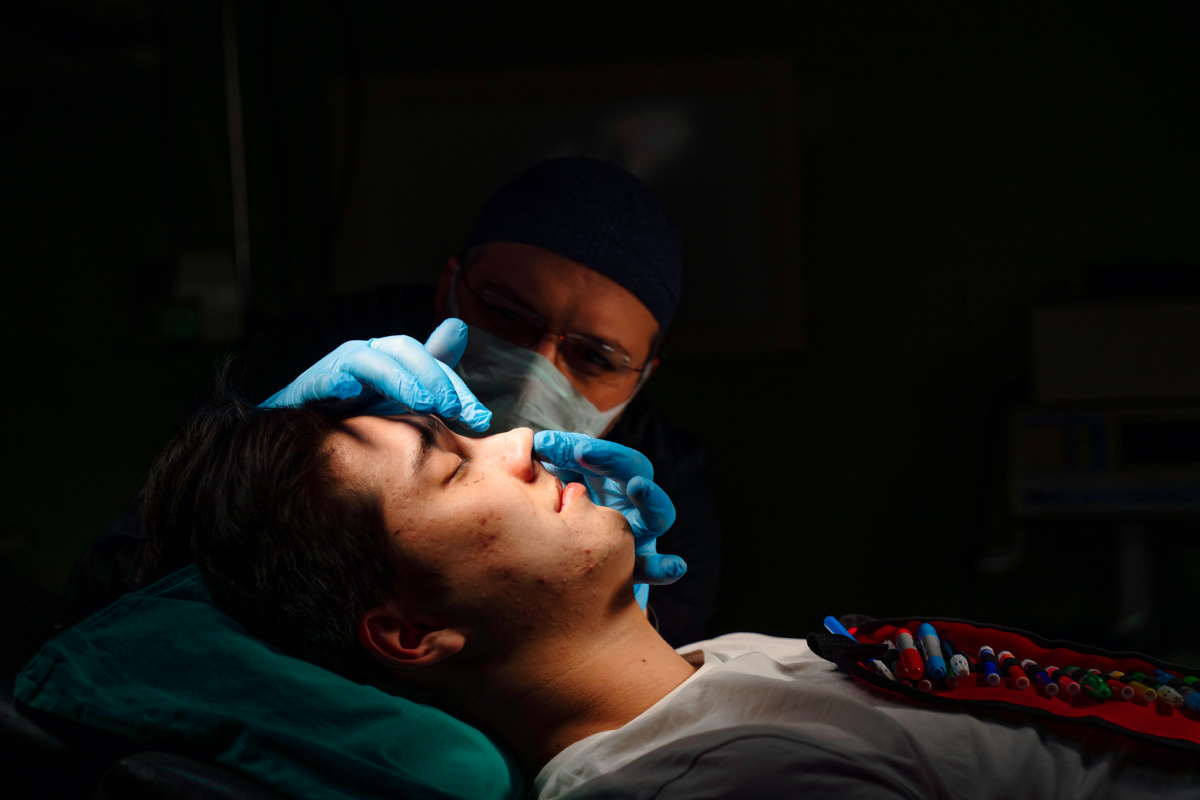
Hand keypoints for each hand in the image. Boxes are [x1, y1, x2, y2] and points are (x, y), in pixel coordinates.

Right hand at [261, 318, 491, 431]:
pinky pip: (320, 380)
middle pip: (403, 351)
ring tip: (423, 402)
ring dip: (398, 379)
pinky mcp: (307, 388)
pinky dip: (333, 382)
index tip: (481, 418)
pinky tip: (348, 392)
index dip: (456, 387)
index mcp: (391, 358)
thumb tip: (460, 326)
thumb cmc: (354, 409)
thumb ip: (431, 366)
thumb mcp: (400, 392)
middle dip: (432, 377)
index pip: (431, 361)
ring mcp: (336, 369)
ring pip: (369, 361)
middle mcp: (366, 355)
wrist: (299, 428)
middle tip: (454, 408)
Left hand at [532, 431, 686, 607]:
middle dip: (612, 460)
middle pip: (634, 472)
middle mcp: (626, 503)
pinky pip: (653, 569)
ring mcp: (637, 535)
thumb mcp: (550, 491)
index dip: (581, 447)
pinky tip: (674, 567)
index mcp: (606, 480)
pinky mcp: (634, 568)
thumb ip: (546, 466)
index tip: (549, 445)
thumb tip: (535, 444)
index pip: (605, 455)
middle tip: (582, 452)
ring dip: (651, 499)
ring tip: (638, 487)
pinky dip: (665, 568)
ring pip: (656, 514)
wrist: (560, 580)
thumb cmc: (554, 521)